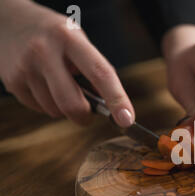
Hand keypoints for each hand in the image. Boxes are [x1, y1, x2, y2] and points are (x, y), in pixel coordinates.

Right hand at [0, 0, 134, 126]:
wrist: (7, 21)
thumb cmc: (54, 35)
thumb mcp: (78, 41)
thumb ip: (95, 70)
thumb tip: (111, 106)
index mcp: (69, 38)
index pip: (100, 73)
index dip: (117, 99)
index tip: (127, 119)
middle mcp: (44, 51)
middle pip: (72, 104)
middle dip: (85, 117)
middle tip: (89, 114)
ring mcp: (25, 68)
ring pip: (56, 111)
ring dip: (64, 108)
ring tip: (60, 85)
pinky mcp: (12, 82)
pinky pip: (40, 109)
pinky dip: (48, 104)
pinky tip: (44, 84)